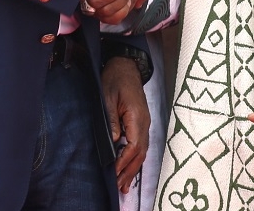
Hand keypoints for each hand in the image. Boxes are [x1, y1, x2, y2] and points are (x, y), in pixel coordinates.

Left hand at [102, 56, 150, 192]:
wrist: (126, 65)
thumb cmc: (116, 78)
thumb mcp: (108, 98)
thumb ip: (111, 121)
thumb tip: (113, 142)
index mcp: (137, 116)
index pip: (133, 146)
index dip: (124, 162)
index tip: (113, 174)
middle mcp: (145, 122)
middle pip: (140, 153)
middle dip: (129, 171)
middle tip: (118, 188)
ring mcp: (145, 123)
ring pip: (142, 151)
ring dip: (133, 169)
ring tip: (124, 186)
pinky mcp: (141, 122)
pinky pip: (140, 145)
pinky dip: (135, 159)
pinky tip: (129, 169)